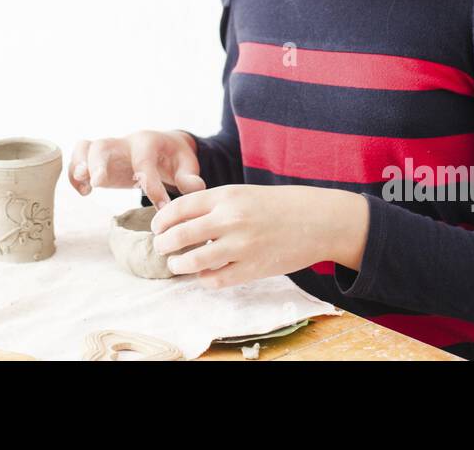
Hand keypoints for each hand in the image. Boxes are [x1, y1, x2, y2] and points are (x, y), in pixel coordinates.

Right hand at [67, 130, 205, 208]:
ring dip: (80, 165)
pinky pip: (79, 159)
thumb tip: (195, 188)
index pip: (145, 163)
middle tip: (97, 182)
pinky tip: (84, 192)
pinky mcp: (99, 160)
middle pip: (104, 145)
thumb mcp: (187, 164)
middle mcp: (125, 142)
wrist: (164, 147)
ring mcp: (110, 150)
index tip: (161, 208)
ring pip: (86, 147)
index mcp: (149, 142)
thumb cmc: (175, 157)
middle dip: (98, 163)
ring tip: (86, 186)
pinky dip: (75, 174)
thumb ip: (190, 176)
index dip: (152, 186)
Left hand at [150, 185, 369, 288]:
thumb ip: (213, 205)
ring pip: (194, 261)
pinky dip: (204, 279)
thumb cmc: (277, 205)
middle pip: (180, 235)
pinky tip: (204, 275)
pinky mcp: (253, 268)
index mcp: (226, 196)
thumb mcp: (242, 193)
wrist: (317, 219)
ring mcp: (242, 245)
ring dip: (179, 264)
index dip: (161, 220)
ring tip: (177, 264)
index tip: (157, 228)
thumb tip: (180, 221)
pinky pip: (217, 280)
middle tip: (161, 248)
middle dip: (163, 244)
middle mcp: (231, 219)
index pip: (179, 208)